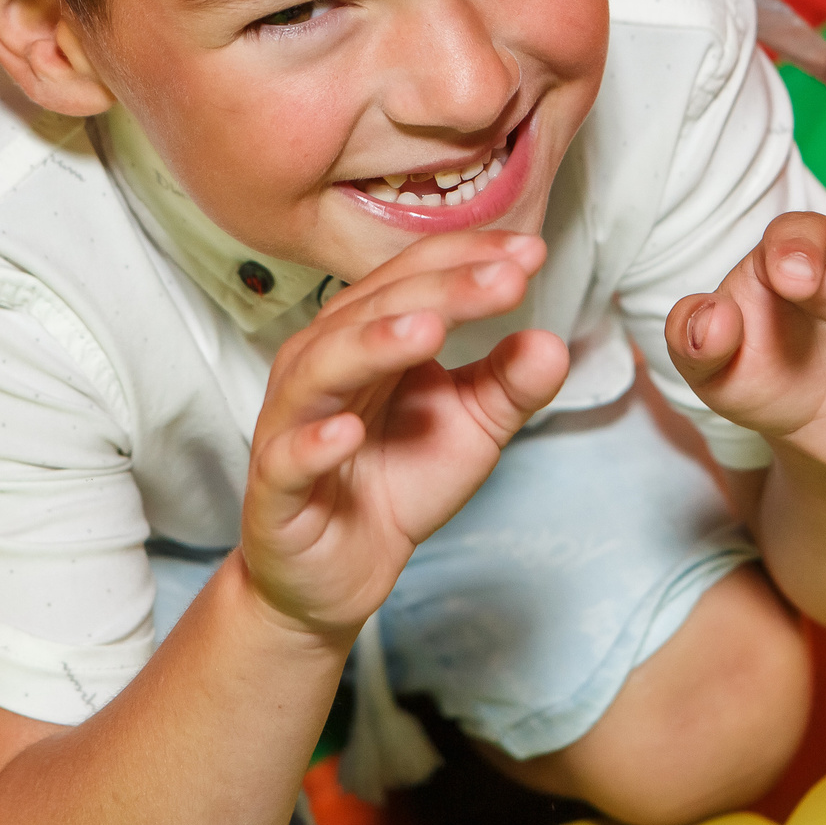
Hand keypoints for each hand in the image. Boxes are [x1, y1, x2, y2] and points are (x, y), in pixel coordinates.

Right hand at [242, 231, 567, 641]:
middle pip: (376, 310)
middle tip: (504, 282)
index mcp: (365, 335)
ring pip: (323, 368)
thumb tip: (551, 341)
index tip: (530, 252)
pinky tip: (346, 431)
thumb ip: (508, 384)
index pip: (415, 278)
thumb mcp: (471, 429)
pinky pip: (288, 459)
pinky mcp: (275, 488)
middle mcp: (322, 364)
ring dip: (373, 345)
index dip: (469, 260)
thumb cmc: (397, 480)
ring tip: (428, 331)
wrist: (339, 572)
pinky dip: (314, 443)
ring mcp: (292, 423)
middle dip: (443, 292)